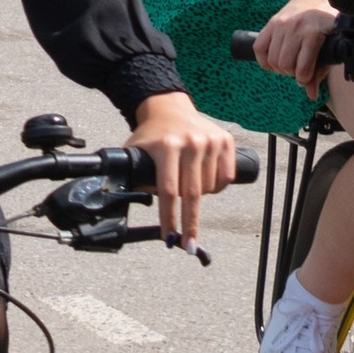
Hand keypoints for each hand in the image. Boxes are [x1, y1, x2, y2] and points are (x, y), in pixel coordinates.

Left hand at [127, 88, 242, 241]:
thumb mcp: (135, 152)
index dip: (169, 218)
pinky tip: (204, 181)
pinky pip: (225, 178)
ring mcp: (210, 141)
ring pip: (209, 188)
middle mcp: (190, 142)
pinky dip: (216, 187)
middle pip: (192, 194)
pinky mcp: (225, 140)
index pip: (168, 190)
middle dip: (189, 224)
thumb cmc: (151, 134)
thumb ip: (132, 176)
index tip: (170, 237)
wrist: (169, 107)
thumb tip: (128, 205)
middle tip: (189, 245)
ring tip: (187, 187)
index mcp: (167, 146)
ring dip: (199, 198)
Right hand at [252, 0, 338, 87]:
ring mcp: (280, 25)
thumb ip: (320, 70)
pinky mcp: (270, 23)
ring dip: (278, 68)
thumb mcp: (330, 45)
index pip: (303, 68)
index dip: (304, 79)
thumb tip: (311, 95)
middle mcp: (295, 29)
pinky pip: (259, 48)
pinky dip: (264, 60)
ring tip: (288, 65)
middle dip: (291, 74)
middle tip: (297, 70)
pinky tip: (273, 61)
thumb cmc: (327, 24)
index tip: (306, 78)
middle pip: (285, 65)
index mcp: (314, 34)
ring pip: (271, 59)